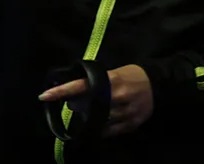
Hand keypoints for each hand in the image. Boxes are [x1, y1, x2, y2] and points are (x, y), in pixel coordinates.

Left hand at [38, 64, 154, 136]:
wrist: (159, 85)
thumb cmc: (132, 75)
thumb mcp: (114, 72)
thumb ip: (96, 81)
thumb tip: (72, 94)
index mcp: (112, 80)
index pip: (81, 86)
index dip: (62, 91)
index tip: (44, 95)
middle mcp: (117, 97)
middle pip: (86, 107)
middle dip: (76, 105)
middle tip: (75, 102)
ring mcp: (125, 112)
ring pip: (96, 121)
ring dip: (88, 117)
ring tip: (90, 110)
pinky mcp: (131, 124)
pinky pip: (108, 131)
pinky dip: (99, 127)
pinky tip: (98, 122)